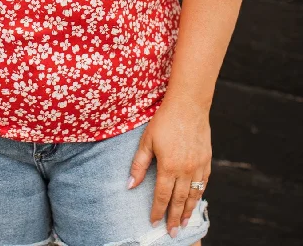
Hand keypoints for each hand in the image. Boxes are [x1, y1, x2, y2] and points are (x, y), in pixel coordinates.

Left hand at [128, 99, 211, 236]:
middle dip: (174, 218)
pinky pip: (203, 183)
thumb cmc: (164, 120)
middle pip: (179, 200)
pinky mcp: (207, 160)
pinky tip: (195, 201)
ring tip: (184, 223)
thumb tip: (130, 185)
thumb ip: (139, 165)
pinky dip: (198, 195)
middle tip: (172, 232)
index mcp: (169, 166)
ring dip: (188, 211)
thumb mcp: (147, 141)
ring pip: (193, 195)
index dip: (158, 210)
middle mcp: (185, 170)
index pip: (162, 195)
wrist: (188, 105)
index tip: (154, 221)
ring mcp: (198, 166)